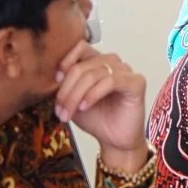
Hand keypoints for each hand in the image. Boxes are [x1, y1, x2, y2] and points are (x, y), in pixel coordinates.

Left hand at [55, 43, 148, 164]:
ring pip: (94, 74)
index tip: (55, 81)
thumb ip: (65, 85)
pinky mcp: (136, 82)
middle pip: (83, 65)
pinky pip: (111, 81)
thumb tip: (51, 76)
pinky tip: (85, 106)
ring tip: (68, 112)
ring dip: (76, 94)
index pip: (81, 47)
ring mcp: (126, 71)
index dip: (66, 61)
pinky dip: (94, 94)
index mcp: (98, 61)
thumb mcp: (73, 100)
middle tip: (59, 109)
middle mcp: (113, 62)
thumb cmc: (97, 119)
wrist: (114, 140)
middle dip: (67, 89)